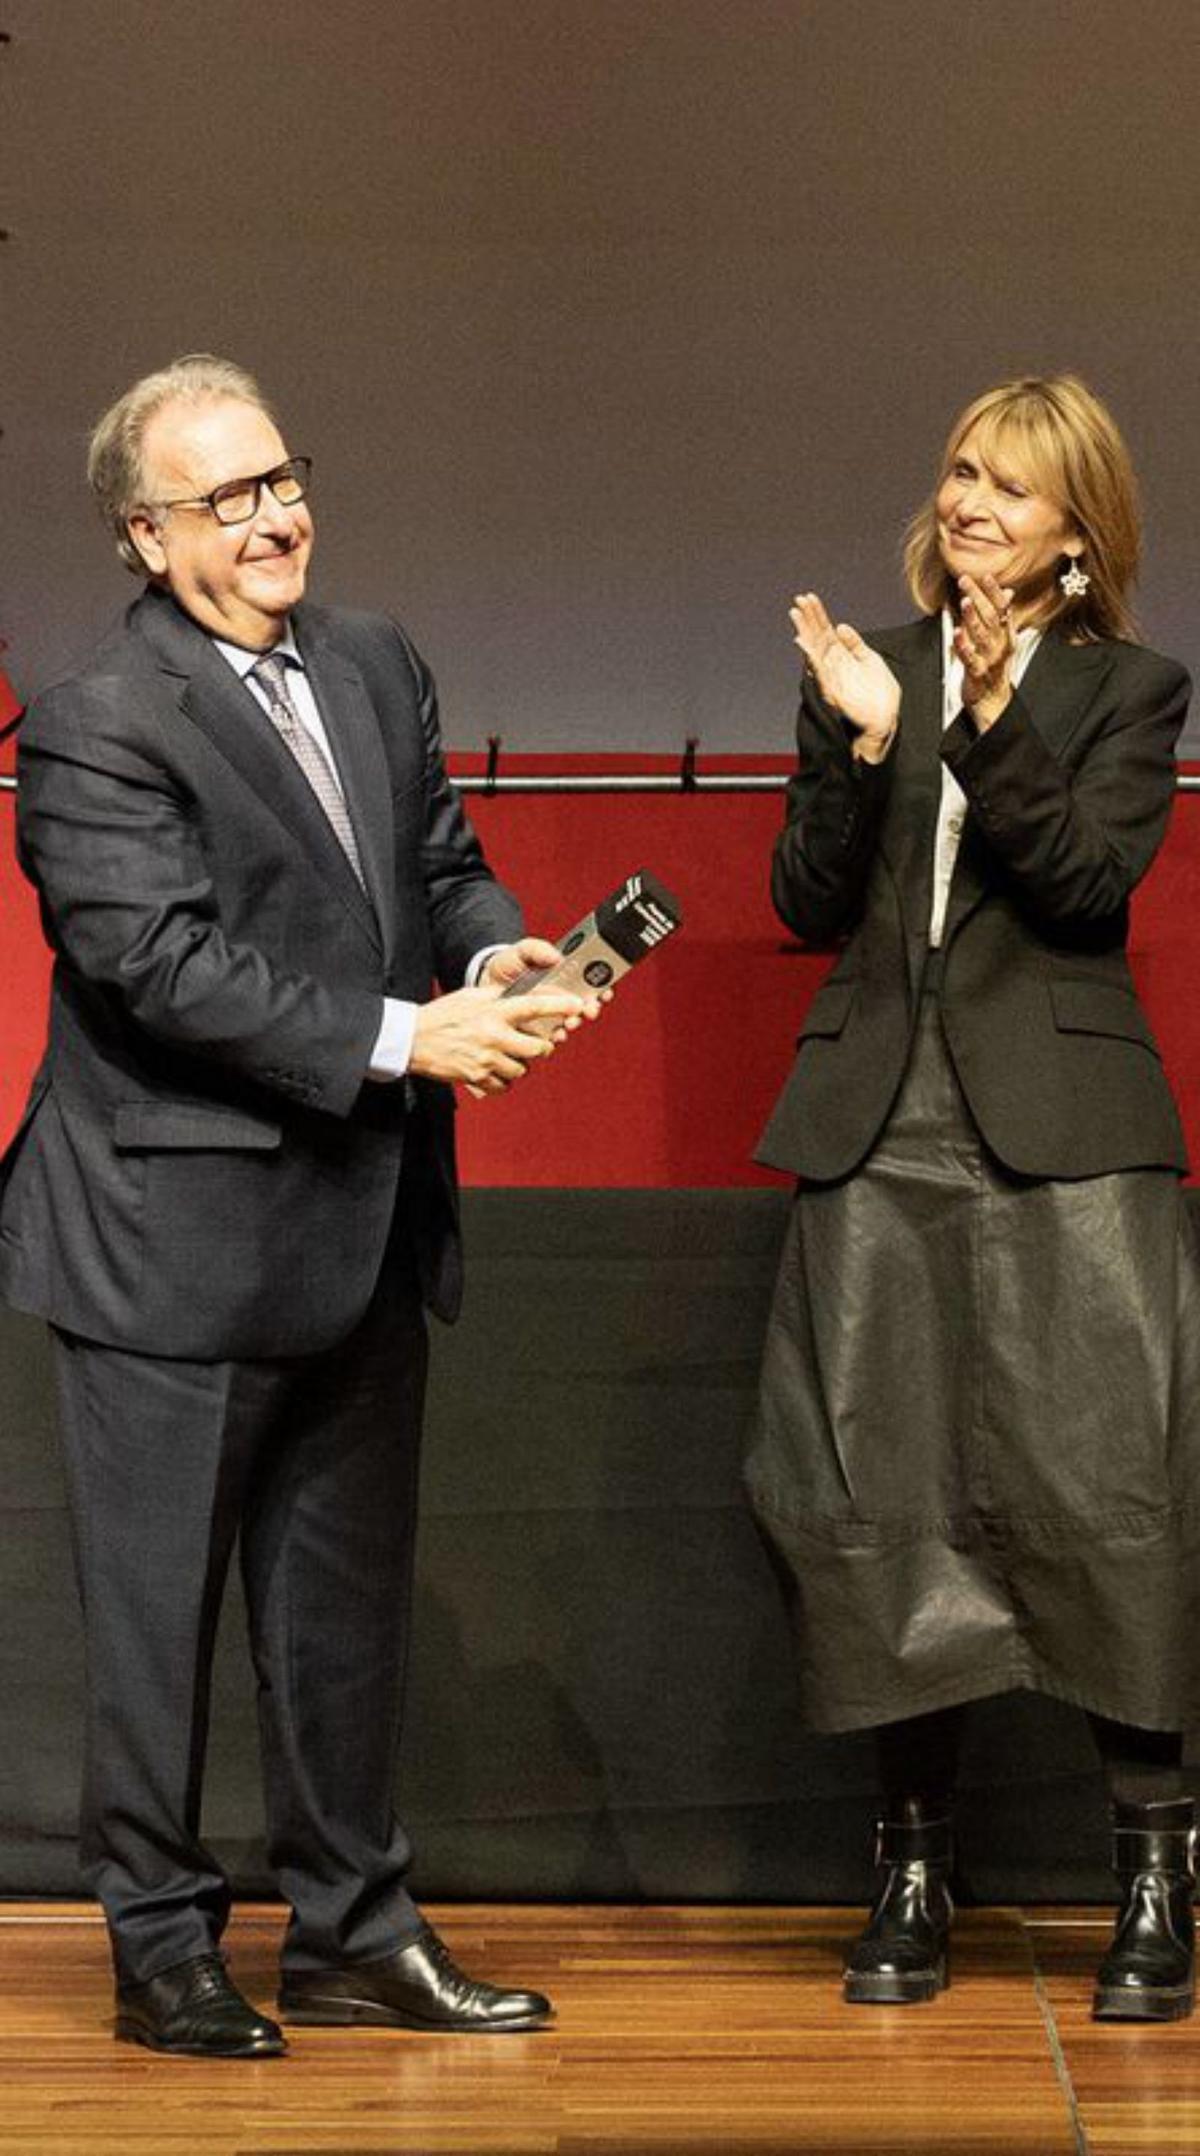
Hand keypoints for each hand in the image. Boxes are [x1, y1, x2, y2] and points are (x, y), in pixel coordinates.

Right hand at [409, 981, 585, 1094]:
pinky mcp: (477, 1078)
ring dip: (520, 1064)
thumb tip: (523, 991)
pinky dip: (504, 1081)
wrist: (412, 1039)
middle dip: (541, 1047)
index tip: (577, 1004)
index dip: (558, 1006)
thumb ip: (499, 996)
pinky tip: (495, 1070)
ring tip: (508, 1056)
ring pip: (522, 1070)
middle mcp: (493, 1036)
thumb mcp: (472, 996)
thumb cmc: (443, 1015)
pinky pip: (505, 1086)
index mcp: (493, 1012)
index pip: (533, 1007)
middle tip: (536, 1044)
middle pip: (537, 1048)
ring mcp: (486, 1060)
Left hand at [480, 938, 610, 1027]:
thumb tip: (557, 956)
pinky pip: (552, 1037)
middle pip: (586, 1005)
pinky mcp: (539, 1030)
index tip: (605, 991)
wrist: (484, 986)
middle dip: (591, 1008)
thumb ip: (537, 949)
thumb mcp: (521, 951)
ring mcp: (552, 1014)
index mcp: (565, 975)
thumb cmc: (507, 966)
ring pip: (572, 1022)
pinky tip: (554, 1035)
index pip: (592, 982)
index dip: (603, 987)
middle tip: (589, 1009)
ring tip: (570, 1023)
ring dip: (575, 1023)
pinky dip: (556, 1037)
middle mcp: (563, 996)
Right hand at [789, 592, 900, 760]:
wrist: (885, 719)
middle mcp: (833, 664)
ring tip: (795, 615)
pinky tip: (803, 643)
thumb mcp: (870, 659)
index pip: (826, 630)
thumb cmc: (879, 694)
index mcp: (842, 656)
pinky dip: (810, 656)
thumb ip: (855, 643)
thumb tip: (841, 626)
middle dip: (807, 618)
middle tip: (798, 600)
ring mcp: (831, 676)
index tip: (809, 598)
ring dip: (804, 632)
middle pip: (817, 637)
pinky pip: (819, 670)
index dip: (818, 614)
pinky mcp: (832, 689)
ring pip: (814, 650)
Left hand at [954, 573, 1015, 727]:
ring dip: (972, 617)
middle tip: (965, 580)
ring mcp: (990, 659)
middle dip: (978, 597)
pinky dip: (964, 645)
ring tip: (964, 601)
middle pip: (990, 617)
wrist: (994, 702)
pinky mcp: (977, 674)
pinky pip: (970, 658)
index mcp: (1006, 635)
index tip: (986, 575)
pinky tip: (957, 633)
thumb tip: (1006, 592)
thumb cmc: (994, 668)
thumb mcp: (1001, 639)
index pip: (1002, 609)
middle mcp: (1000, 645)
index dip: (994, 591)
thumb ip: (1001, 615)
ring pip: (982, 635)